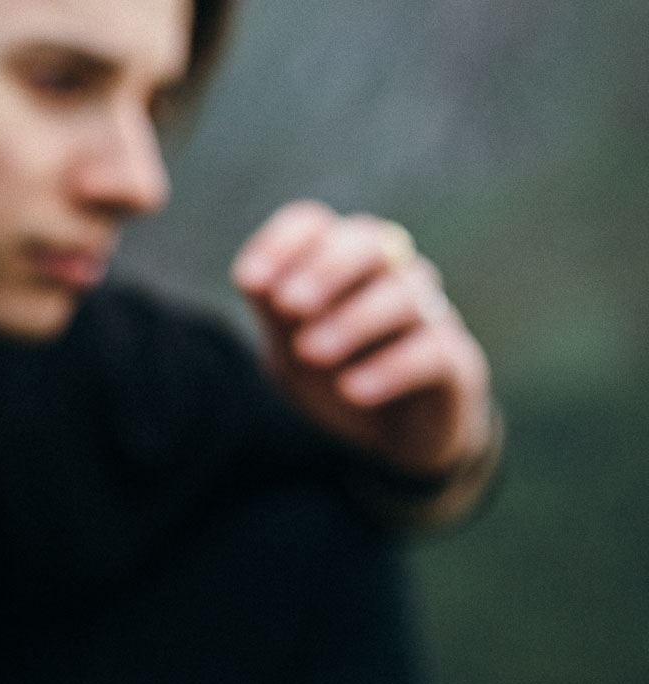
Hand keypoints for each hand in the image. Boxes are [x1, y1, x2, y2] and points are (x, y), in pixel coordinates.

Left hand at [232, 201, 493, 478]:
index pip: (313, 225)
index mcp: (338, 264)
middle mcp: (389, 274)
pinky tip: (352, 390)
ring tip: (311, 353)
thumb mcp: (290, 348)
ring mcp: (428, 313)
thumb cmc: (333, 375)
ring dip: (352, 320)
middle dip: (326, 270)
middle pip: (367, 243)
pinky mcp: (455, 360)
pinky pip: (431, 350)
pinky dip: (390, 368)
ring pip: (402, 294)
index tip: (250, 282)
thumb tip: (254, 279)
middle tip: (289, 305)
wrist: (388, 437)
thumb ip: (276, 314)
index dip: (282, 244)